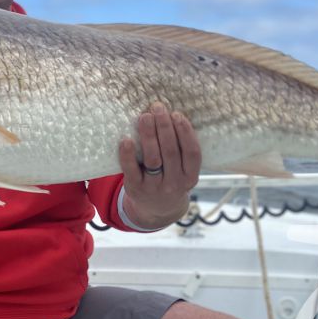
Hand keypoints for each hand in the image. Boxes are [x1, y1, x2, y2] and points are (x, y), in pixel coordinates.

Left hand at [118, 103, 201, 229]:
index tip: (177, 115)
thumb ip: (181, 150)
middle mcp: (175, 183)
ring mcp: (155, 187)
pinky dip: (128, 154)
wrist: (157, 210)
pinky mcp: (136, 188)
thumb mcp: (184, 171)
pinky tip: (126, 139)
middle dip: (164, 127)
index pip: (192, 153)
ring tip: (145, 117)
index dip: (186, 133)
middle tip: (158, 108)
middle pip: (171, 152)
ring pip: (152, 159)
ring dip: (148, 135)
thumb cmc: (171, 180)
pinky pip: (131, 170)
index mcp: (190, 177)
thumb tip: (170, 115)